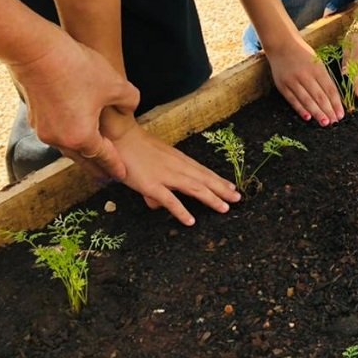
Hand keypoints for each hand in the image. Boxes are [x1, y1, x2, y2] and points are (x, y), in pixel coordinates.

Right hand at [9, 32, 139, 182]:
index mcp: (81, 137)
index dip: (115, 166)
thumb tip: (129, 108)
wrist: (38, 52)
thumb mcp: (115, 84)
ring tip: (93, 156)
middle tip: (108, 175)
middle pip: (83, 159)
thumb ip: (129, 101)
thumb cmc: (78, 69)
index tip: (122, 175)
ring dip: (82, 152)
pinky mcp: (35, 117)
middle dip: (98, 167)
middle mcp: (59, 139)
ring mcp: (44, 130)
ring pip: (67, 147)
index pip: (103, 157)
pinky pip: (57, 135)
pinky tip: (75, 133)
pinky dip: (69, 138)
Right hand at [100, 107, 240, 226]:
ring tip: (225, 208)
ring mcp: (166, 176)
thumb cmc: (134, 149)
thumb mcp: (153, 162)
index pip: (203, 171)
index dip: (218, 180)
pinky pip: (170, 200)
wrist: (119, 137)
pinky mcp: (152, 185)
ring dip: (212, 198)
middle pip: (204, 179)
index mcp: (179, 159)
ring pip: (195, 188)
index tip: (232, 187)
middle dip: (222, 189)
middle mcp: (177, 166)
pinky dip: (181, 211)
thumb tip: (156, 204)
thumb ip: (157, 182)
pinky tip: (191, 220)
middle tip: (238, 198)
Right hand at [264, 37, 344, 125]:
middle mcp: (305, 75)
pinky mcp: (282, 85)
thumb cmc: (303, 55)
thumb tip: (334, 98)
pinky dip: (301, 109)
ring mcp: (293, 81)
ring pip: (307, 100)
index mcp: (317, 69)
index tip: (341, 114)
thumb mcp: (318, 62)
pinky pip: (293, 100)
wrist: (282, 45)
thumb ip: (325, 78)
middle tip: (334, 121)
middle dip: (328, 110)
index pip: (330, 89)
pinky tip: (308, 117)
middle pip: (319, 96)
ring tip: (324, 123)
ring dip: (317, 113)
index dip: (336, 103)